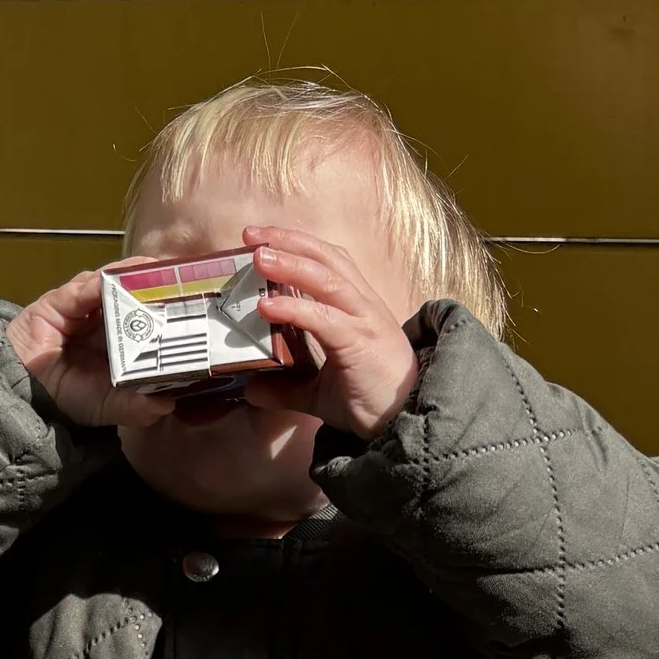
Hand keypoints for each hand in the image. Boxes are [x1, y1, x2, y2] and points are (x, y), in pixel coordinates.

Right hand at [5, 272, 174, 430]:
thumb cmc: (67, 398)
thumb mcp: (109, 406)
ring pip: (114, 285)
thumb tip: (167, 404)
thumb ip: (137, 407)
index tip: (195, 308)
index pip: (151, 320)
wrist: (24, 395)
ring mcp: (84, 308)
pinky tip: (122, 278)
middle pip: (136, 297)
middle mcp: (106, 320)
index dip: (171, 312)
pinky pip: (84, 287)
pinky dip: (104, 281)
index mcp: (122, 342)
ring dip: (137, 277)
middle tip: (186, 283)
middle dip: (160, 289)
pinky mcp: (60, 301)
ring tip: (161, 272)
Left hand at [240, 228, 418, 438]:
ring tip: (258, 257)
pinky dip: (294, 308)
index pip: (328, 261)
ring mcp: (364, 321)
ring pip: (326, 278)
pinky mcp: (360, 342)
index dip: (297, 245)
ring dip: (290, 263)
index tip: (262, 240)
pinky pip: (324, 318)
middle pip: (326, 257)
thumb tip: (251, 388)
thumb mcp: (320, 393)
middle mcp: (362, 305)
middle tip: (251, 235)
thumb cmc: (372, 401)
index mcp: (357, 307)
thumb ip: (287, 387)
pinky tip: (267, 306)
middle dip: (287, 241)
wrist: (407, 423)